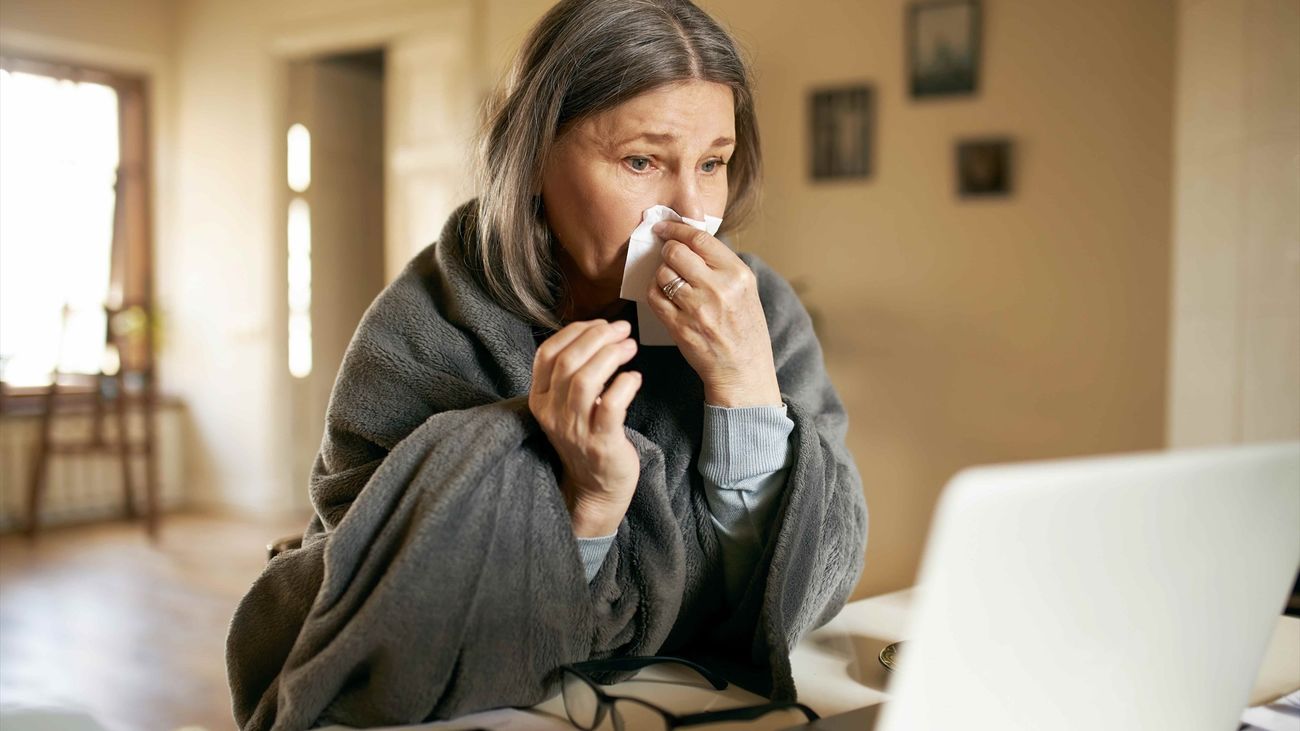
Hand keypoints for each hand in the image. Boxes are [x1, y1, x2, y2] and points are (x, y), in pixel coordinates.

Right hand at [529, 319, 641, 536]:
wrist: (596, 488)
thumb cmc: (587, 438)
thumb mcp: (567, 405)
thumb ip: (573, 373)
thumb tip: (597, 332)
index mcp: (540, 398)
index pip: (547, 353)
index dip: (575, 332)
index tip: (600, 324)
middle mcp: (552, 413)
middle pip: (568, 362)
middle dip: (597, 337)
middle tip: (622, 329)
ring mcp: (575, 430)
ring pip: (585, 380)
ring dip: (611, 356)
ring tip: (631, 346)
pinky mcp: (601, 443)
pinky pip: (611, 406)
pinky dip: (625, 385)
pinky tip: (635, 378)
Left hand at [645, 220, 781, 406]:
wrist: (744, 371)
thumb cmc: (744, 329)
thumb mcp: (745, 290)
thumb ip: (720, 265)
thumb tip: (688, 239)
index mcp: (738, 274)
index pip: (699, 238)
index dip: (676, 229)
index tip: (664, 228)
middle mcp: (719, 289)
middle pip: (676, 252)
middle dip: (667, 251)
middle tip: (668, 257)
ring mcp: (698, 309)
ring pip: (662, 274)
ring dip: (661, 274)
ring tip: (670, 282)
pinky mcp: (680, 327)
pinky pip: (655, 298)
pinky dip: (654, 292)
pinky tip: (663, 296)